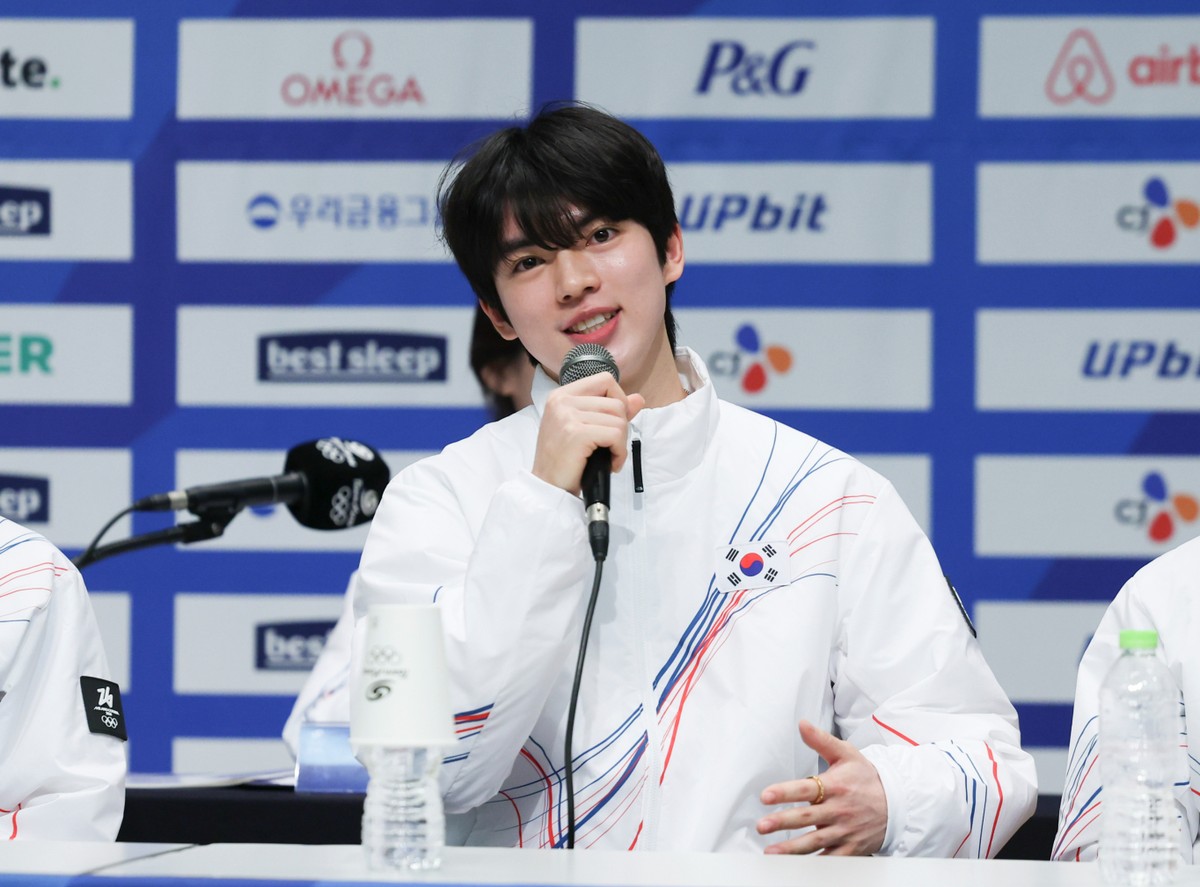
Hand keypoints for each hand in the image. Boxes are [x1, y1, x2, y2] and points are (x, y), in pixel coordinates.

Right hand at [532, 371, 644, 494]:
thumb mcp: (585, 429)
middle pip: (616, 402)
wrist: (549, 488)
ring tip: (608, 457)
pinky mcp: (576, 433)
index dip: (618, 400)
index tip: (613, 423)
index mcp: (562, 395)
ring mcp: (567, 415)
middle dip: (621, 427)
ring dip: (621, 443)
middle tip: (610, 447)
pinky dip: (619, 453)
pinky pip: (616, 435)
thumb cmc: (565, 461)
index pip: (605, 380)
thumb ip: (610, 411)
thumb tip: (638, 399)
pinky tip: (610, 464)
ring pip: (619, 419)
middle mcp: (562, 400)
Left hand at [756, 720, 887, 855]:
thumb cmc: (867, 778)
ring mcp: (844, 831)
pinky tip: (795, 867)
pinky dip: (814, 865)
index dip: (785, 792)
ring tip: (772, 852)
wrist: (897, 802)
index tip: (766, 796)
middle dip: (783, 822)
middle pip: (807, 817)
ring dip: (792, 849)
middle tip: (762, 825)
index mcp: (835, 786)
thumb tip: (802, 724)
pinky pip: (831, 859)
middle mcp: (839, 810)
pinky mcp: (850, 848)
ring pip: (815, 842)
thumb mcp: (847, 754)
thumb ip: (821, 741)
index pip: (806, 788)